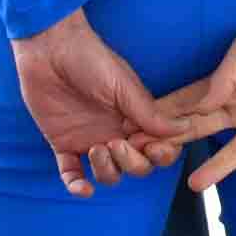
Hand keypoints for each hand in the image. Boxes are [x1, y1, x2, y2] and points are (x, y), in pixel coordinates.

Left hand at [11, 9, 183, 197]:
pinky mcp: (63, 144)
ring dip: (107, 171)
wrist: (50, 48)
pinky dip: (77, 186)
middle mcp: (116, 132)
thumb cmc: (90, 58)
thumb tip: (185, 128)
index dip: (158, 154)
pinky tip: (82, 187)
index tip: (150, 145)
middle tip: (117, 143)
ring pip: (108, 174)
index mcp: (136, 117)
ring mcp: (90, 140)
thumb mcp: (124, 85)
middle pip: (136, 166)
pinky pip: (72, 174)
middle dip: (132, 163)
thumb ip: (151, 113)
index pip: (157, 148)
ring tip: (96, 149)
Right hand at [167, 0, 235, 201]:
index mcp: (230, 87)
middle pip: (203, 130)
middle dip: (176, 143)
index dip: (164, 116)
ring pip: (235, 153)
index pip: (190, 104)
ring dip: (216, 169)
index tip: (135, 129)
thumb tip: (204, 102)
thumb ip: (226, 73)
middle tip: (148, 159)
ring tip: (194, 185)